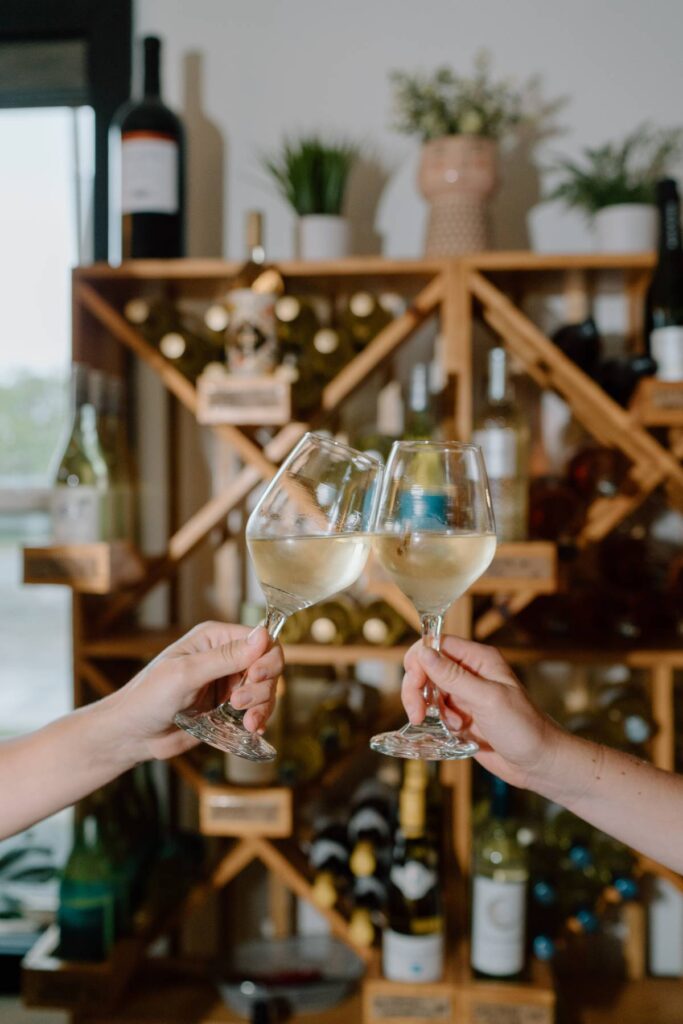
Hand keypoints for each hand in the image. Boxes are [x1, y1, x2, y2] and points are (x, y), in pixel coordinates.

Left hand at [104, 622, 283, 762]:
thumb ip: (225, 657)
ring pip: (266, 691)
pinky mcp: (228, 710)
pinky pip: (256, 712)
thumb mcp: (186, 674)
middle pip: (268, 666)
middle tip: (238, 704)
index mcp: (214, 639)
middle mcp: (225, 658)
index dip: (266, 659)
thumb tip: (262, 636)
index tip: (255, 678)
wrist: (132, 735)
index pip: (260, 640)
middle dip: (262, 687)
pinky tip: (251, 730)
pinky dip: (259, 720)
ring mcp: (228, 685)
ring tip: (246, 723)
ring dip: (262, 707)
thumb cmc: (148, 697)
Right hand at [403, 635, 561, 789]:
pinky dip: (436, 722)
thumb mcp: (487, 699)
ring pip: (427, 691)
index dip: (420, 660)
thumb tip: (424, 653)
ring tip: (447, 725)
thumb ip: (453, 677)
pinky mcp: (460, 716)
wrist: (538, 763)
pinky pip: (435, 712)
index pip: (437, 645)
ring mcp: (464, 695)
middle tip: (417, 713)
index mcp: (479, 659)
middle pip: (426, 667)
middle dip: (416, 689)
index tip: (416, 684)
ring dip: (427, 708)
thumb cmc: (523, 728)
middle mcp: (469, 673)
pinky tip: (454, 731)